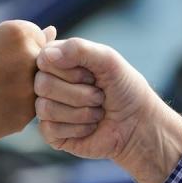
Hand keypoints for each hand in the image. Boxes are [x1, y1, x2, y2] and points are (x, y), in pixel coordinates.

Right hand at [0, 20, 55, 157]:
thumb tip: (53, 31)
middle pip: (42, 62)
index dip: (18, 50)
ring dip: (21, 89)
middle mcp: (29, 55)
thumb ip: (21, 39)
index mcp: (18, 32)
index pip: (39, 38)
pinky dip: (16, 108)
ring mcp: (32, 85)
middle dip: (23, 70)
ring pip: (38, 86)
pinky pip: (31, 107)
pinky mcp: (29, 112)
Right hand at [34, 37, 181, 182]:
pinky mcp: (51, 133)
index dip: (69, 70)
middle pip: (42, 85)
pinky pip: (50, 129)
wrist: (139, 125)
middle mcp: (49, 83)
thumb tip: (46, 56)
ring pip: (45, 108)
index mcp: (59, 62)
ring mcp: (48, 108)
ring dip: (81, 112)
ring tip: (97, 112)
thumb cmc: (125, 89)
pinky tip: (90, 127)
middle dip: (80, 93)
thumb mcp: (108, 59)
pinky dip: (78, 128)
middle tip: (99, 96)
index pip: (43, 60)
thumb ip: (78, 48)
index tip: (92, 75)